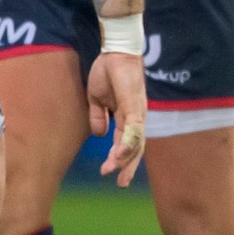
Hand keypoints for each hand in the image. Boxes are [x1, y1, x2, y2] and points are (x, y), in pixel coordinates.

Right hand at [86, 51, 147, 185]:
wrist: (114, 51)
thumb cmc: (107, 72)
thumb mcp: (96, 99)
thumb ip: (98, 117)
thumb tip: (99, 135)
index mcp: (126, 117)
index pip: (125, 143)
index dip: (118, 158)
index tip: (108, 173)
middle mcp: (136, 117)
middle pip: (135, 147)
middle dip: (128, 166)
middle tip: (120, 183)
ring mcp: (137, 112)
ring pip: (135, 141)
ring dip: (125, 158)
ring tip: (114, 171)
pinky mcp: (134, 105)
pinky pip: (133, 128)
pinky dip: (128, 142)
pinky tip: (122, 154)